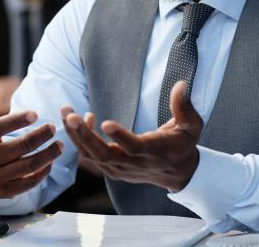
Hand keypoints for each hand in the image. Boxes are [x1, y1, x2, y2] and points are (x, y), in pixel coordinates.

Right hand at [0, 75, 63, 197]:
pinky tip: (51, 161)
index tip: (36, 113)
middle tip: (53, 127)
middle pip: (18, 148)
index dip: (17, 120)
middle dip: (40, 136)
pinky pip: (28, 184)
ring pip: (27, 166)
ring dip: (48, 154)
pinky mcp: (4, 192)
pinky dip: (42, 173)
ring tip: (60, 144)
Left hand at [61, 81, 202, 191]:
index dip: (120, 136)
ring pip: (93, 156)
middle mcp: (134, 163)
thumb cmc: (184, 143)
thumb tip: (180, 85)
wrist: (178, 172)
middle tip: (71, 116)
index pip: (134, 147)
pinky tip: (82, 119)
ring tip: (67, 111)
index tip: (105, 122)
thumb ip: (184, 106)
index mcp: (154, 151)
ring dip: (77, 135)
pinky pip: (92, 156)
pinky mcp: (113, 169)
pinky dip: (83, 139)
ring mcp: (121, 169)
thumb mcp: (191, 125)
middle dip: (85, 135)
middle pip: (104, 154)